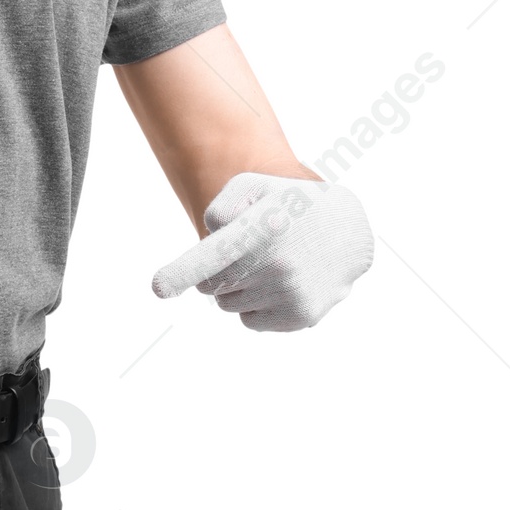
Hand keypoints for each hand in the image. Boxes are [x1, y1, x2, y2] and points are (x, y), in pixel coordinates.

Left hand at [151, 172, 372, 332]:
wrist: (350, 229)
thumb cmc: (290, 203)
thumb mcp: (255, 187)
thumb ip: (220, 206)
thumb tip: (208, 241)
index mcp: (263, 229)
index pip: (213, 255)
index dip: (181, 273)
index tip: (159, 288)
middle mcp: (277, 264)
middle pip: (211, 286)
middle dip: (217, 273)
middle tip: (245, 253)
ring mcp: (291, 293)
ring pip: (229, 305)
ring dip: (238, 289)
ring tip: (268, 265)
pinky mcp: (301, 317)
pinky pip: (250, 322)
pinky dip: (257, 306)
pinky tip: (280, 283)